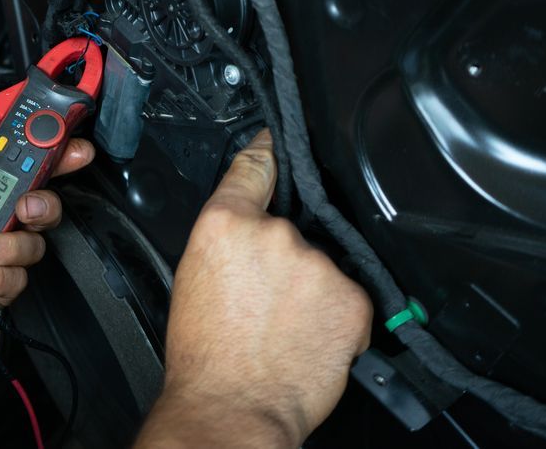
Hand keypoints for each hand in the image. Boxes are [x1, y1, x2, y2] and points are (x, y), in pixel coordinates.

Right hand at [137, 130, 371, 447]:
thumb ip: (224, 242)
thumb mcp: (193, 280)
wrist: (232, 407)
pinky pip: (347, 297)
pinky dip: (334, 316)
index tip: (276, 139)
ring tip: (282, 328)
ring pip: (320, 265)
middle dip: (282, 258)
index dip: (268, 150)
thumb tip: (246, 234)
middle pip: (290, 228)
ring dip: (309, 290)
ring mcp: (317, 264)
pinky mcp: (352, 297)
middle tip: (262, 300)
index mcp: (225, 224)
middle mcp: (275, 234)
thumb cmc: (205, 357)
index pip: (255, 166)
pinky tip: (307, 338)